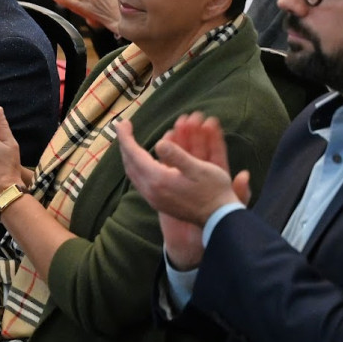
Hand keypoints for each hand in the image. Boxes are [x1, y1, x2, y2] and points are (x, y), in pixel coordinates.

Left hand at [115, 114, 250, 227]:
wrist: (219, 219)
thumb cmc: (213, 191)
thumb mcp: (199, 169)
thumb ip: (177, 155)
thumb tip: (159, 143)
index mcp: (158, 179)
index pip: (134, 154)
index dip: (126, 137)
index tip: (123, 122)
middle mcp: (150, 190)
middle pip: (129, 163)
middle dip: (125, 144)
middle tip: (125, 129)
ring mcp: (153, 198)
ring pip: (133, 173)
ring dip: (130, 156)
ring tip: (131, 142)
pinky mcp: (157, 203)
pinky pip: (139, 181)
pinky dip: (137, 167)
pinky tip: (142, 161)